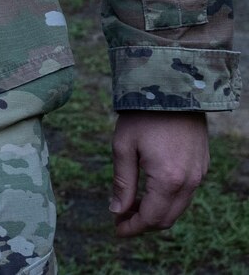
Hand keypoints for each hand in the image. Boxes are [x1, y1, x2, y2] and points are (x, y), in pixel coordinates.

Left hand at [111, 110, 208, 235]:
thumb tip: (117, 210)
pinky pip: (186, 193)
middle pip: (167, 218)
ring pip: (178, 208)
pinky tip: (149, 191)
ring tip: (131, 206)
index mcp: (168, 180)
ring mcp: (199, 175)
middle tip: (120, 219)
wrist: (174, 90)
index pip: (151, 217)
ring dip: (156, 212)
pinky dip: (168, 200)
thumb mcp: (123, 147)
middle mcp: (189, 182)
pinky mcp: (202, 166)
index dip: (132, 227)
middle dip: (143, 223)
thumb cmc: (142, 116)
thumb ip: (122, 182)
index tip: (116, 229)